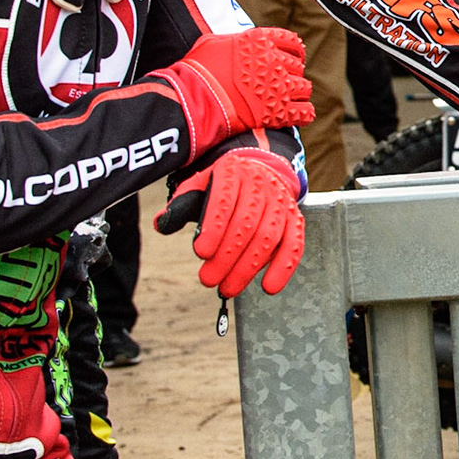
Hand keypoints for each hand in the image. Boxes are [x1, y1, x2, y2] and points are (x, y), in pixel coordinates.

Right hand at [153, 27, 315, 158]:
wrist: (192, 101)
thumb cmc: (196, 71)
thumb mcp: (212, 43)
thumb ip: (233, 40)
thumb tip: (237, 43)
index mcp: (260, 41)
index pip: (291, 41)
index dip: (294, 50)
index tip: (294, 57)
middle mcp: (274, 61)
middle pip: (297, 66)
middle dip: (292, 73)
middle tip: (283, 81)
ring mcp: (279, 87)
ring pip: (304, 88)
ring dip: (299, 92)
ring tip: (291, 98)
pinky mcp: (278, 113)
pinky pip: (304, 113)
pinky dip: (304, 114)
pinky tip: (300, 115)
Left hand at [156, 148, 304, 297]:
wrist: (261, 170)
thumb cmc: (224, 186)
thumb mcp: (199, 185)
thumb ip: (181, 205)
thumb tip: (162, 224)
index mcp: (233, 171)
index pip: (224, 200)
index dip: (214, 227)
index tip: (201, 252)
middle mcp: (261, 184)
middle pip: (247, 224)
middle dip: (227, 256)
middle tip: (209, 280)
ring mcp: (281, 201)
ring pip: (268, 237)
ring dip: (248, 267)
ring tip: (228, 288)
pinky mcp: (295, 218)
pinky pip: (294, 243)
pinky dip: (284, 267)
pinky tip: (269, 287)